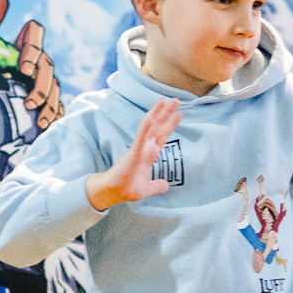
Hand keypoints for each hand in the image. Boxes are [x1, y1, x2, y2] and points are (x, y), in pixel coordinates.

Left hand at [15, 19, 63, 129]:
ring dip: (49, 105)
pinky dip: (55, 113)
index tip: (23, 69)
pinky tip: (50, 125)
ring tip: (40, 122)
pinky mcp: (46, 93)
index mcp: (21, 43)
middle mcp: (36, 58)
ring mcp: (43, 76)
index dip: (32, 49)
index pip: (34, 32)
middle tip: (29, 104)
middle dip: (40, 87)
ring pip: (54, 86)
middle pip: (46, 66)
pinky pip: (56, 102)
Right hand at [86, 95, 180, 209]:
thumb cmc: (127, 188)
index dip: (170, 124)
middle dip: (167, 114)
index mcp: (149, 154)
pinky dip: (145, 129)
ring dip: (158, 114)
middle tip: (176, 100)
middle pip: (159, 127)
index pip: (162, 136)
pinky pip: (140, 139)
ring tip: (165, 101)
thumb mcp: (147, 188)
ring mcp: (139, 149)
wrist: (114, 192)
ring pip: (150, 127)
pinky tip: (150, 118)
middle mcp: (145, 148)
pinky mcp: (133, 153)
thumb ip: (157, 186)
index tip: (178, 113)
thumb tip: (166, 186)